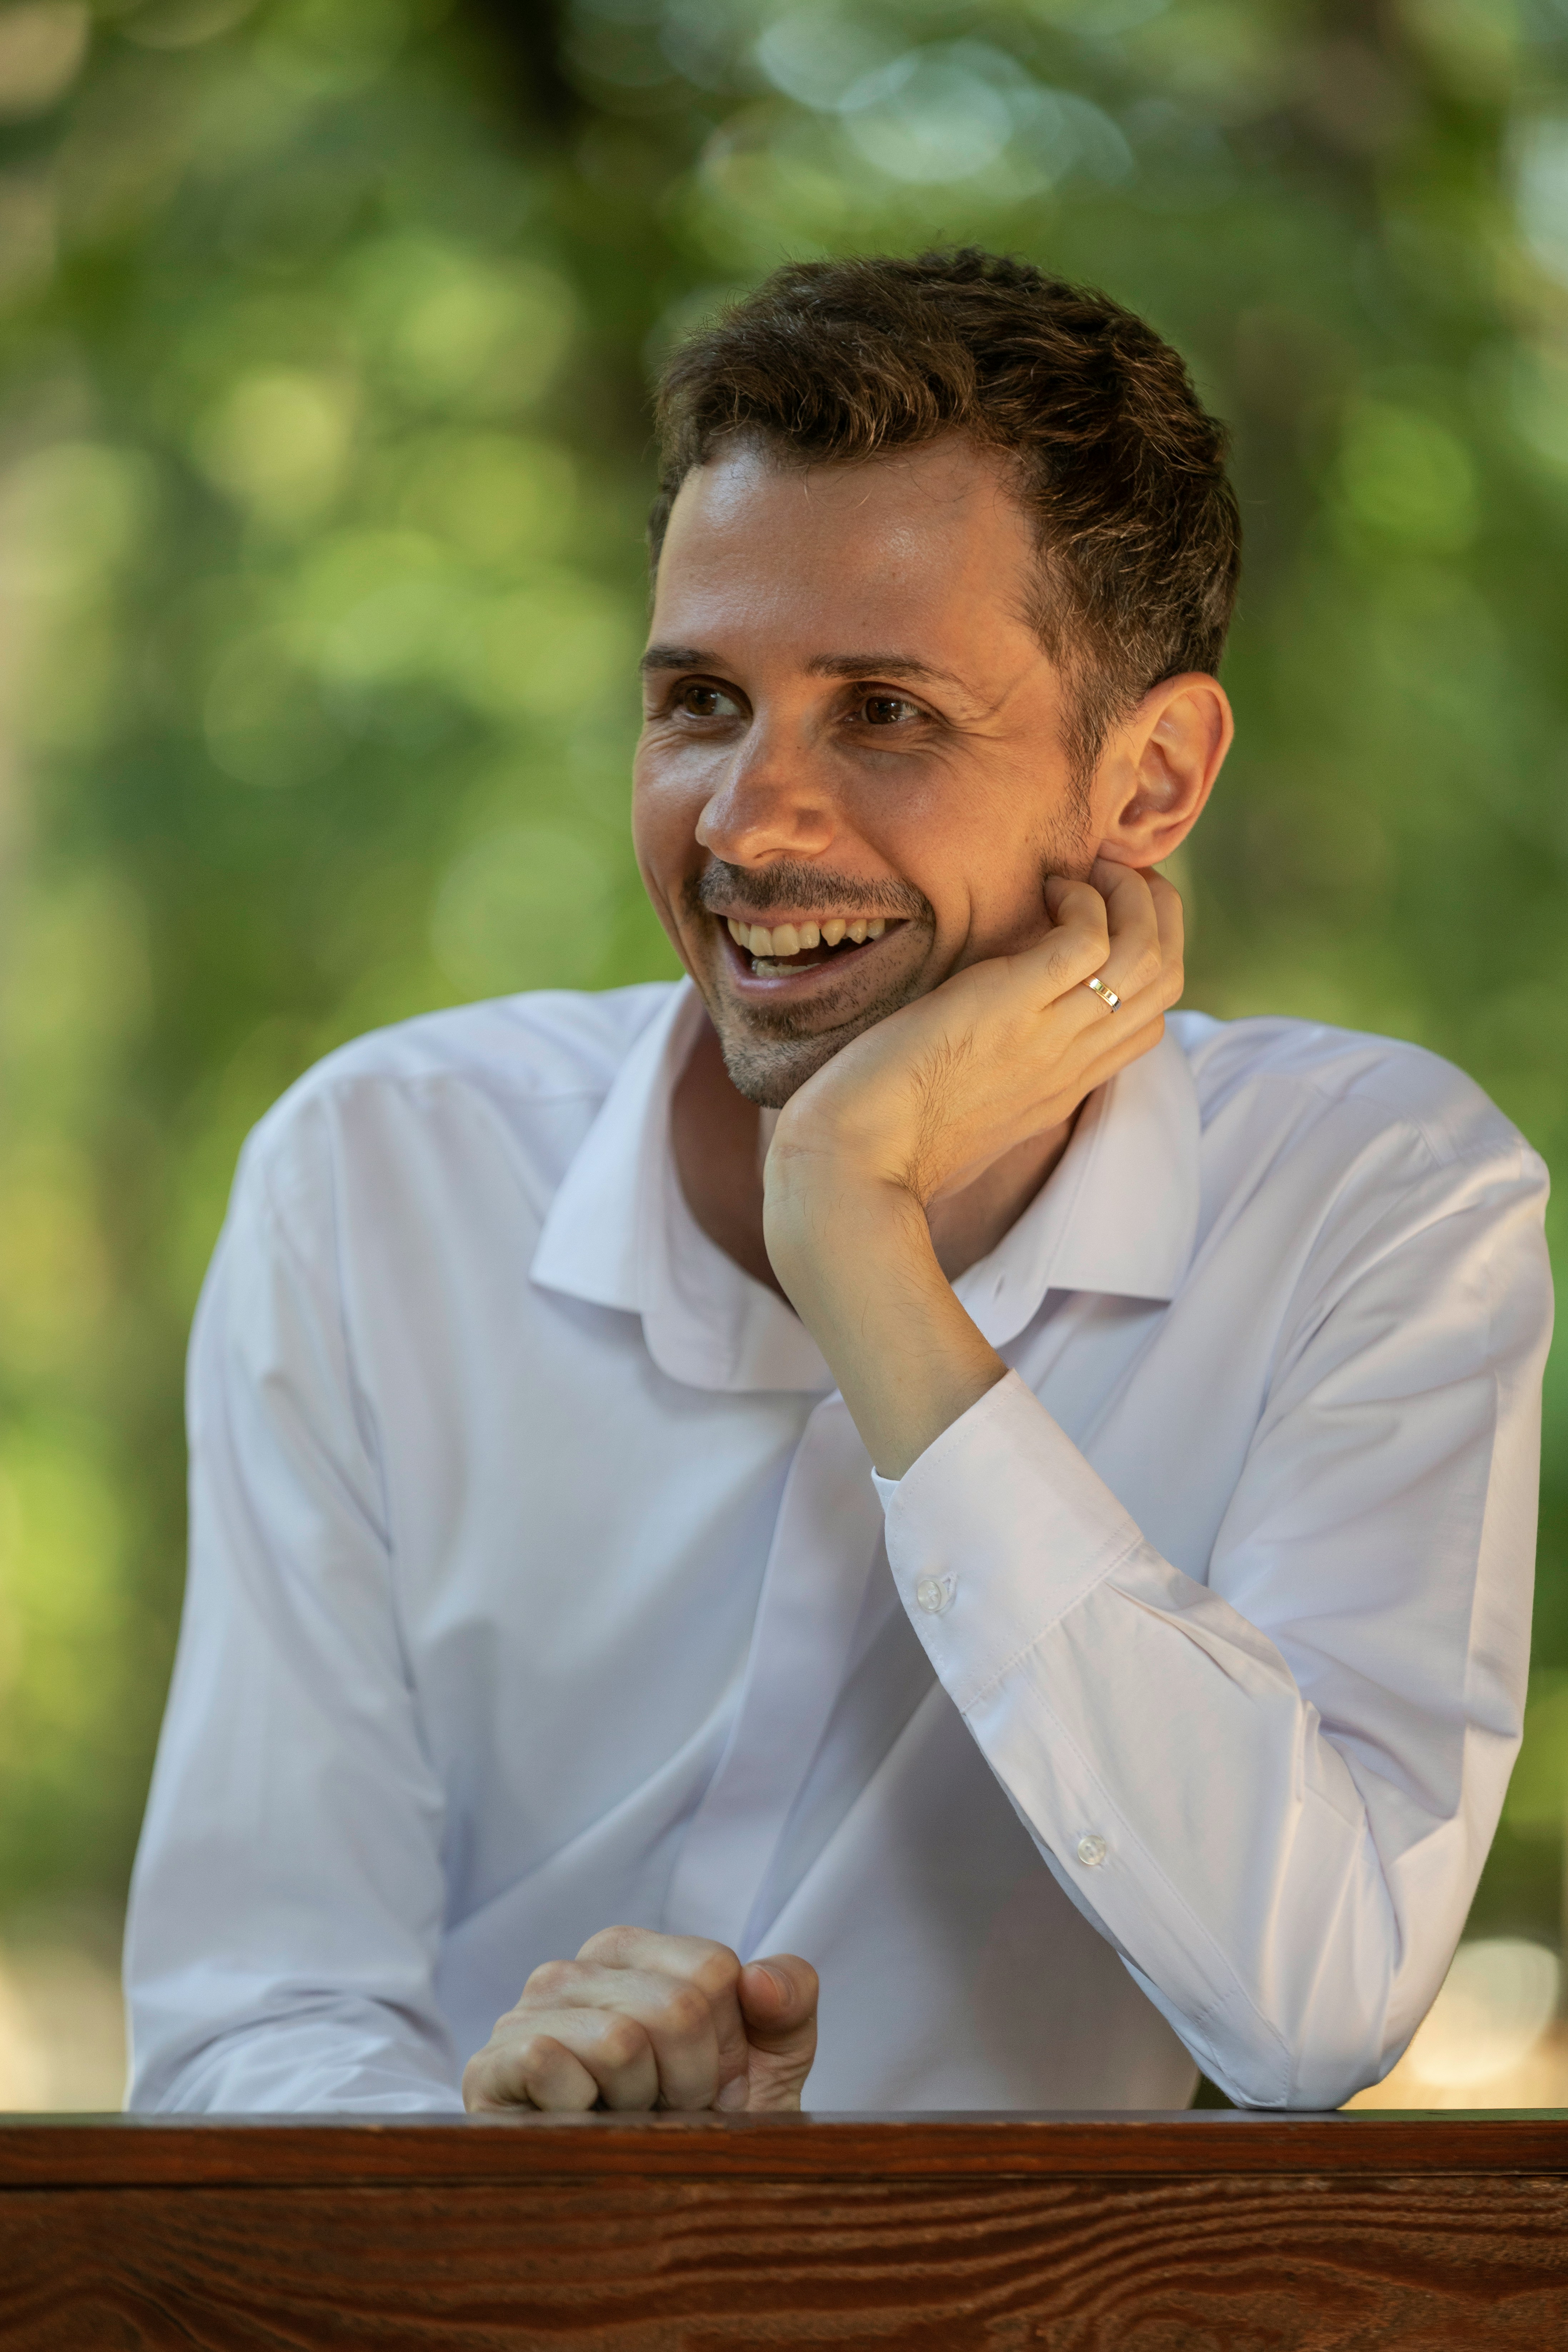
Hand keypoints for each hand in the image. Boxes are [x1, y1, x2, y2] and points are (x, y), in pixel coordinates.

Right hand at [462, 1926, 818, 2113]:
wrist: (630, 2219)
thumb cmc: (697, 2129)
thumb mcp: (766, 2064)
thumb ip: (788, 1999)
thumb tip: (758, 1979)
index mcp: (631, 1953)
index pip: (714, 1970)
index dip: (726, 2043)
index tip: (705, 2079)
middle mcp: (573, 1970)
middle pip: (678, 2007)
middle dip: (689, 2080)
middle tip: (664, 2111)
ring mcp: (523, 2014)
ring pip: (621, 2040)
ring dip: (640, 2104)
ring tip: (624, 2121)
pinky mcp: (489, 2068)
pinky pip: (551, 2064)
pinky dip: (583, 2116)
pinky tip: (580, 2128)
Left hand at [771, 859, 1181, 1214]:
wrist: (854, 1165)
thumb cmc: (887, 1138)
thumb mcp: (965, 1106)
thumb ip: (997, 1071)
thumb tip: (989, 1040)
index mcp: (1062, 1086)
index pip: (1149, 1020)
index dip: (1149, 956)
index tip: (1108, 918)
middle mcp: (1070, 1062)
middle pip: (1167, 979)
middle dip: (1159, 911)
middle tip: (1112, 877)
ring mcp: (1048, 1037)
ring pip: (1145, 955)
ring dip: (1130, 895)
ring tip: (1086, 873)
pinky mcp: (1010, 1008)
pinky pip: (1087, 941)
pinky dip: (1081, 902)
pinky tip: (1046, 891)